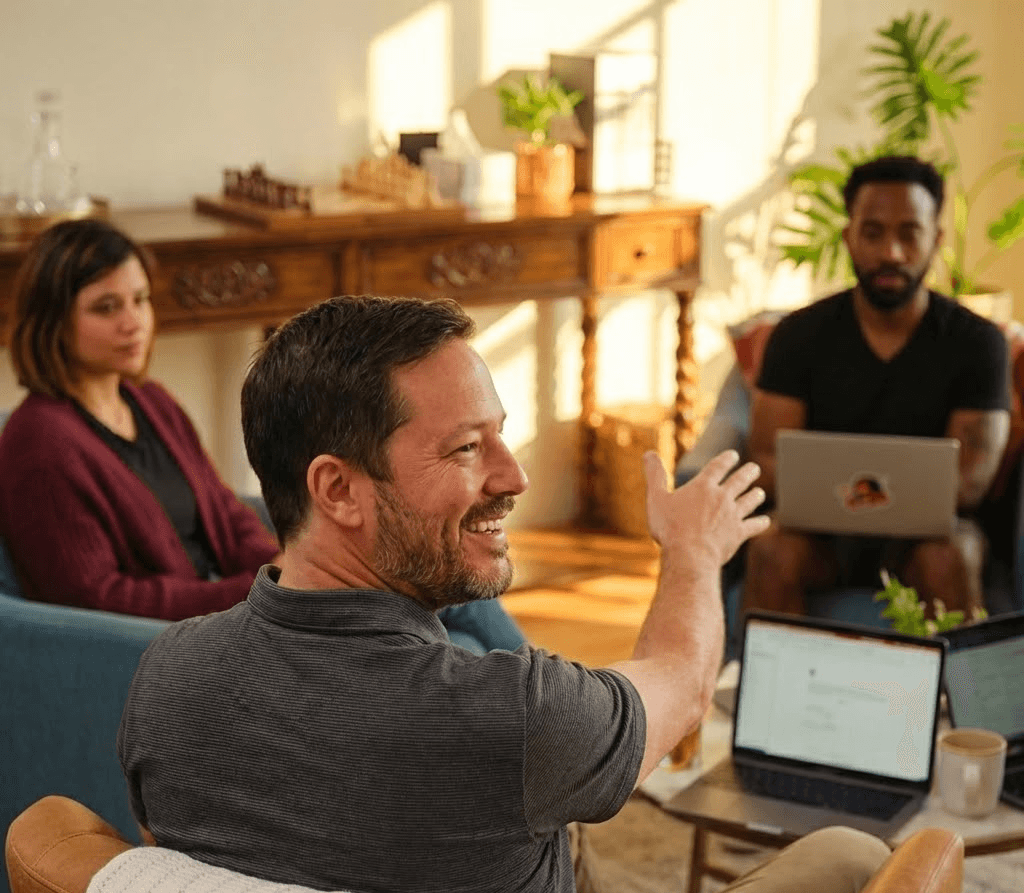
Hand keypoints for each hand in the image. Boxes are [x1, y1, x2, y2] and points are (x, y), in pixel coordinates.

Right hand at [643, 449, 768, 568]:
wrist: (690, 555)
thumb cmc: (669, 527)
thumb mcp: (655, 498)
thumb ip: (654, 475)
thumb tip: (648, 453)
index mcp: (702, 486)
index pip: (718, 466)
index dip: (726, 459)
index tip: (733, 455)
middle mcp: (721, 497)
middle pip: (740, 480)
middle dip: (748, 473)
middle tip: (754, 468)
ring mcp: (732, 515)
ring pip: (750, 501)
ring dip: (755, 495)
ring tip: (759, 492)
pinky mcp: (739, 533)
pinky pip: (754, 525)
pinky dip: (760, 522)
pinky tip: (766, 521)